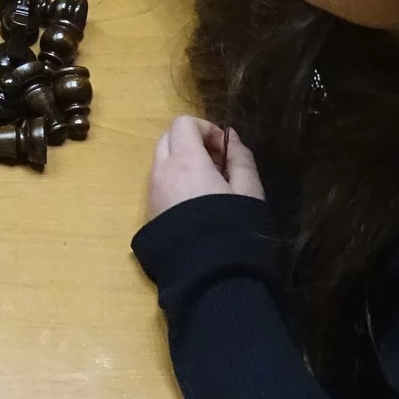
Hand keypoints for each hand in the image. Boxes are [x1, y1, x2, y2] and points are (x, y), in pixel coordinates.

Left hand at [146, 116, 265, 217]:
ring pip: (161, 161)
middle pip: (168, 138)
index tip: (225, 151)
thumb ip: (241, 158)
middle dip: (192, 142)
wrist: (209, 275)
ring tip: (209, 186)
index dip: (207, 129)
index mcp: (185, 161)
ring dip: (182, 162)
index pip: (183, 123)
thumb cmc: (235, 228)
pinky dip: (174, 181)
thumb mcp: (250, 190)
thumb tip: (231, 136)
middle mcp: (161, 173)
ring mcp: (151, 193)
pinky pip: (158, 184)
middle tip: (218, 164)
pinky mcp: (148, 213)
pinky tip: (195, 203)